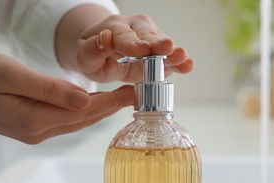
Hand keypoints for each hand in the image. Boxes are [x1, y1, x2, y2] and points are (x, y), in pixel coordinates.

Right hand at [0, 52, 133, 143]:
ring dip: (99, 109)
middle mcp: (37, 132)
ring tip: (122, 96)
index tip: (136, 91)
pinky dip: (81, 110)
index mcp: (34, 120)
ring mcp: (32, 132)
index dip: (112, 101)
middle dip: (112, 106)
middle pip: (84, 119)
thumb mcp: (9, 75)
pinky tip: (91, 101)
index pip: (84, 111)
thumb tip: (83, 99)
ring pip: (75, 121)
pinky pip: (63, 120)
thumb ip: (48, 88)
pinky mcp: (28, 126)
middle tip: (138, 92)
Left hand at [75, 14, 193, 82]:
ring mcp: (151, 37)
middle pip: (148, 36)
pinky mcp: (160, 51)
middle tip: (168, 47)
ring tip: (182, 57)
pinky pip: (170, 56)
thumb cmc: (95, 55)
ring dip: (173, 53)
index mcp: (114, 27)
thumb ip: (92, 49)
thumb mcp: (85, 56)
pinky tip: (188, 65)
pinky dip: (179, 62)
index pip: (124, 36)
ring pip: (162, 44)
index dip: (133, 44)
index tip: (141, 50)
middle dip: (157, 43)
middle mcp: (135, 27)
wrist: (106, 53)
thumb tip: (104, 38)